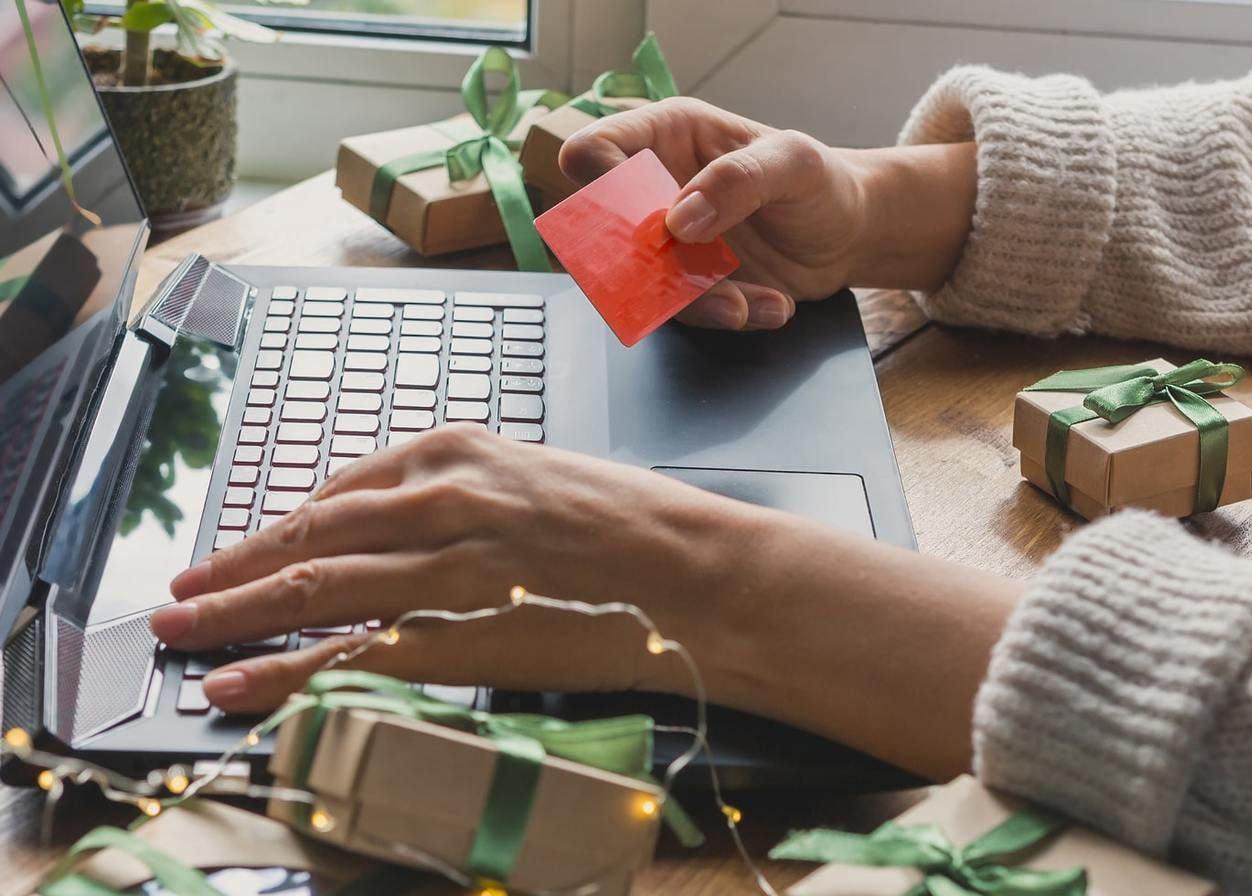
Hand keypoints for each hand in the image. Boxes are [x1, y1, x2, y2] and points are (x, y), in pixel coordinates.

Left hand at [150, 426, 755, 712]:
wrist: (699, 570)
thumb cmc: (634, 523)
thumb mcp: (538, 476)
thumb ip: (464, 494)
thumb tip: (406, 524)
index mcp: (457, 451)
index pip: (337, 491)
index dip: (275, 527)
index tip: (240, 550)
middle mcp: (438, 499)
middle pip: (307, 539)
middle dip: (231, 570)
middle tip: (179, 595)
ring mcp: (446, 566)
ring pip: (314, 592)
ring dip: (235, 617)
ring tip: (182, 637)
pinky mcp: (462, 632)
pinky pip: (354, 656)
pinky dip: (286, 675)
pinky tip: (240, 688)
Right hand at [560, 98, 978, 331]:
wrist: (850, 235)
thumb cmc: (821, 181)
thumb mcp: (794, 163)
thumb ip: (737, 180)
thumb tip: (678, 219)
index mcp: (666, 136)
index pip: (595, 151)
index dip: (600, 185)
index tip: (643, 218)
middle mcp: (655, 190)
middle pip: (602, 230)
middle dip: (640, 264)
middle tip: (689, 271)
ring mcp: (667, 243)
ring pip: (641, 283)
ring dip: (695, 301)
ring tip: (747, 302)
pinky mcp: (686, 286)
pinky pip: (684, 312)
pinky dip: (728, 315)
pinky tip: (770, 304)